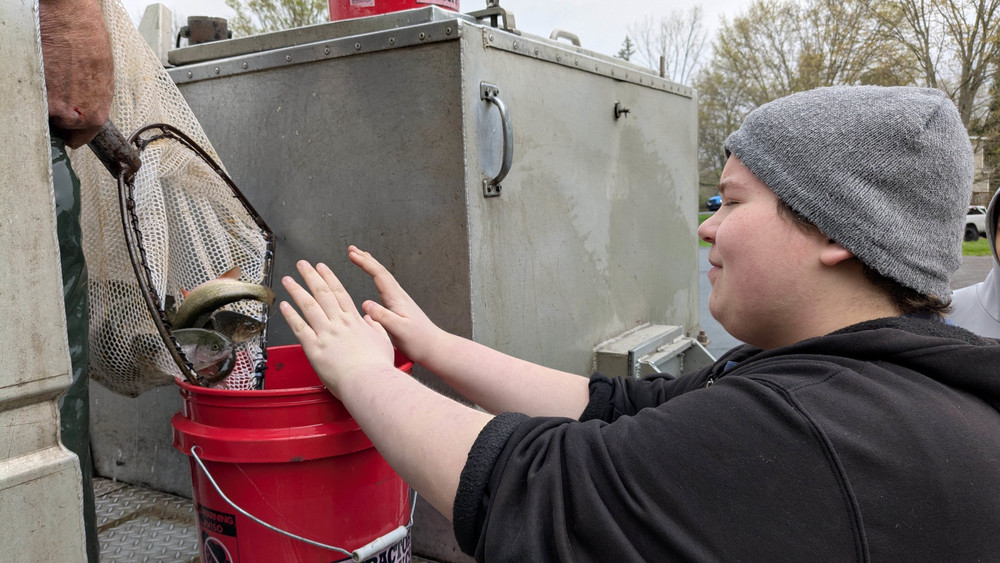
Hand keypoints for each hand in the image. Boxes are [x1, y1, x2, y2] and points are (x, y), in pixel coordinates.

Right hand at [39, 0, 113, 147]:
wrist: (71, 23)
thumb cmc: (90, 43)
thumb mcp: (103, 80)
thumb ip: (93, 102)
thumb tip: (85, 110)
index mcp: (96, 115)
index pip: (80, 139)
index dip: (73, 132)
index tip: (68, 130)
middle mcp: (75, 117)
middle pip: (60, 127)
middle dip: (59, 113)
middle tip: (59, 92)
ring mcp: (53, 107)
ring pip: (45, 114)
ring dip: (46, 101)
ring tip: (51, 79)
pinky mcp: (35, 95)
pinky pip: (32, 100)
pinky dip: (34, 90)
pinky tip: (42, 74)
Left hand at [280, 260, 395, 395]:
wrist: (369, 381)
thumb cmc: (377, 367)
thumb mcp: (384, 341)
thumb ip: (376, 327)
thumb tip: (370, 318)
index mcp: (354, 321)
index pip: (340, 293)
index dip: (329, 278)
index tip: (322, 267)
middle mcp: (339, 323)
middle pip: (322, 294)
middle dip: (311, 277)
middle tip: (302, 265)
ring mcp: (326, 334)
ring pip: (308, 306)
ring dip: (297, 290)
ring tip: (288, 279)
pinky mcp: (314, 348)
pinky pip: (299, 327)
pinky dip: (291, 315)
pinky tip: (284, 305)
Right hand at [348, 246, 446, 365]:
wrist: (435, 348)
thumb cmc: (419, 341)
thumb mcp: (399, 331)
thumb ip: (383, 317)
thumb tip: (365, 303)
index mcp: (397, 299)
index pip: (379, 275)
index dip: (365, 263)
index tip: (352, 254)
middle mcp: (398, 296)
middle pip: (381, 272)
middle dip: (366, 259)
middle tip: (351, 249)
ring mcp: (400, 300)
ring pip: (383, 277)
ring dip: (371, 265)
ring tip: (360, 257)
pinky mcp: (400, 307)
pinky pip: (385, 286)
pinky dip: (376, 277)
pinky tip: (374, 280)